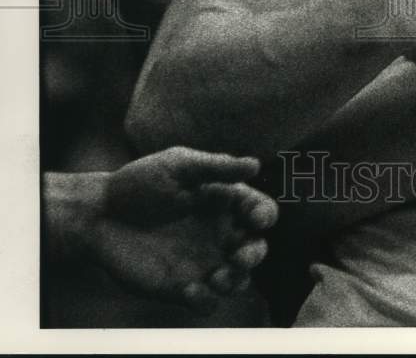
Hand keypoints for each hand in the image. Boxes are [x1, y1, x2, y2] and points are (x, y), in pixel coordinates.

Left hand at [77, 148, 278, 312]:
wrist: (99, 215)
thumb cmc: (141, 183)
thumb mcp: (179, 165)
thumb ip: (217, 167)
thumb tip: (255, 165)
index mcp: (225, 203)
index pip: (259, 210)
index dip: (264, 215)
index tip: (256, 219)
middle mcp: (219, 233)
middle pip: (255, 249)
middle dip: (254, 254)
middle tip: (239, 256)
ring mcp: (202, 262)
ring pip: (237, 280)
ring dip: (236, 281)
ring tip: (218, 277)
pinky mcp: (180, 287)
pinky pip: (206, 302)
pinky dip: (206, 300)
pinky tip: (190, 289)